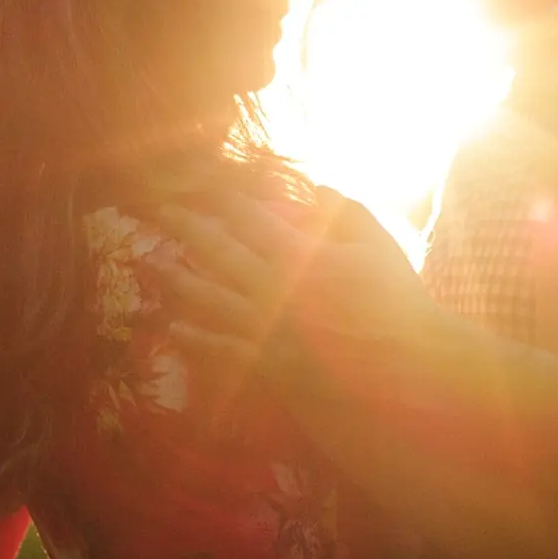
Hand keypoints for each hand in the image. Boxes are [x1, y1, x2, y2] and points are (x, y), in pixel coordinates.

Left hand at [149, 189, 439, 399]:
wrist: (402, 374)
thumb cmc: (398, 306)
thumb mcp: (380, 247)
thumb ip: (347, 211)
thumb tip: (318, 187)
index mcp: (300, 257)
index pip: (253, 218)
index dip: (227, 199)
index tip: (208, 185)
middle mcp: (272, 290)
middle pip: (219, 252)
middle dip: (189, 227)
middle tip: (163, 211)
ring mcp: (265, 330)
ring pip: (210, 300)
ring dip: (178, 280)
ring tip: (154, 265)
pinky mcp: (266, 365)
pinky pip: (221, 349)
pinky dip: (195, 338)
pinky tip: (176, 328)